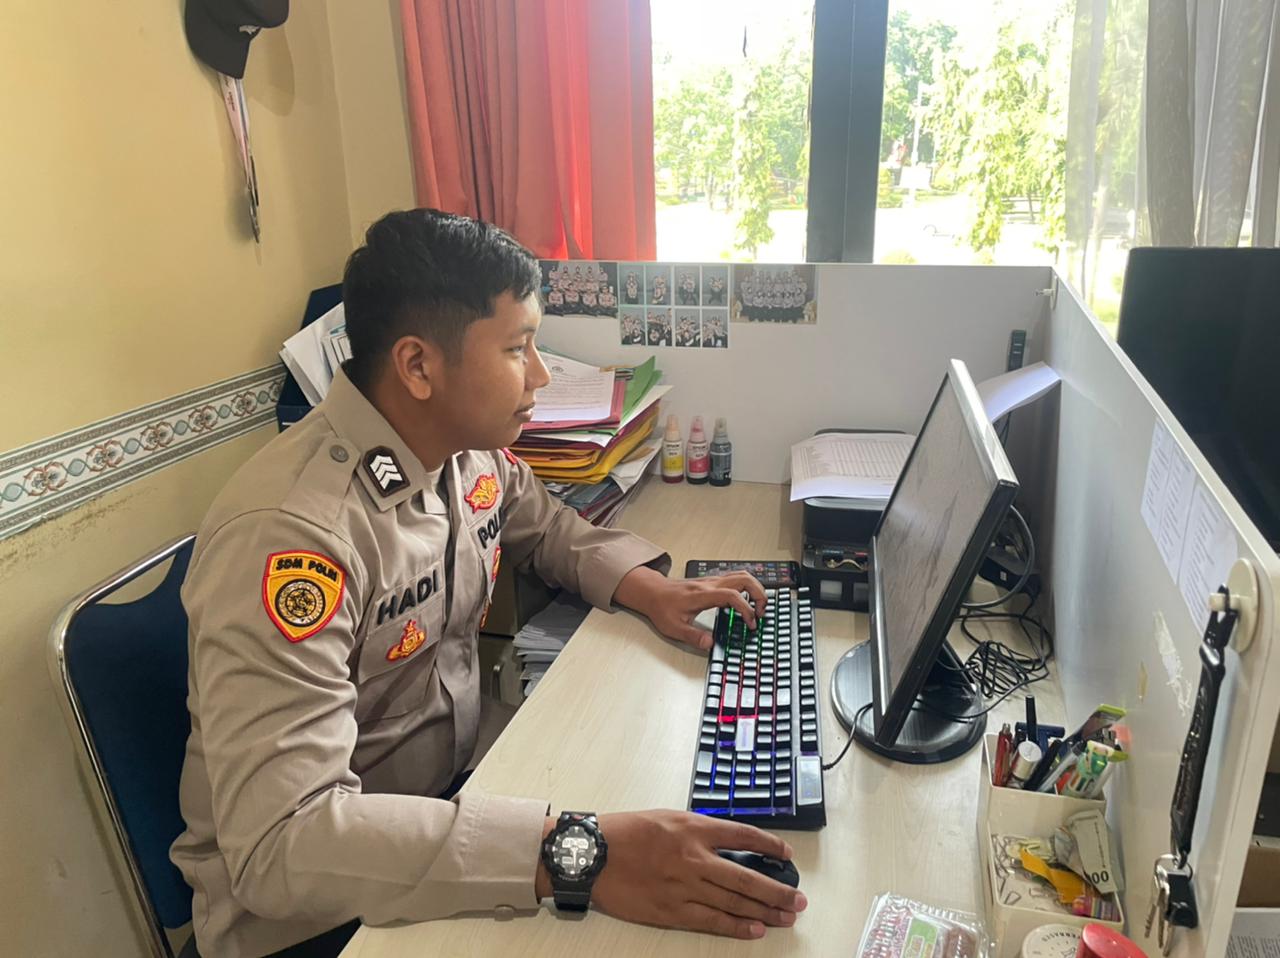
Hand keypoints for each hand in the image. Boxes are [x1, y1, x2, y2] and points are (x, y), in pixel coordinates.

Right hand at [591, 810, 804, 937]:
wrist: (590, 855)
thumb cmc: (624, 832)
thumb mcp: (666, 818)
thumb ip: (698, 830)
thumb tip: (729, 845)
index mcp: (693, 828)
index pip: (744, 836)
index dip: (771, 847)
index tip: (787, 856)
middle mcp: (694, 857)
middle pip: (747, 877)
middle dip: (778, 890)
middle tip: (799, 898)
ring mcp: (684, 887)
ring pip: (734, 902)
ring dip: (765, 911)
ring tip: (787, 917)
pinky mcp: (671, 911)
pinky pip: (711, 921)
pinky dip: (736, 926)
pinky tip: (756, 929)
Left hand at [613, 567, 767, 650]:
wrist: (652, 592)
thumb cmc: (661, 607)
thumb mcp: (673, 628)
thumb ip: (693, 636)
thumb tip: (710, 644)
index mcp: (702, 594)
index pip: (732, 595)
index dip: (745, 608)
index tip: (750, 622)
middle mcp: (710, 584)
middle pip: (744, 578)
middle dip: (759, 593)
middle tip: (761, 612)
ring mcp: (712, 581)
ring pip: (742, 575)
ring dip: (755, 588)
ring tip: (758, 607)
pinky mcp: (712, 582)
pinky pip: (736, 578)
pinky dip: (748, 587)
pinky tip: (747, 601)